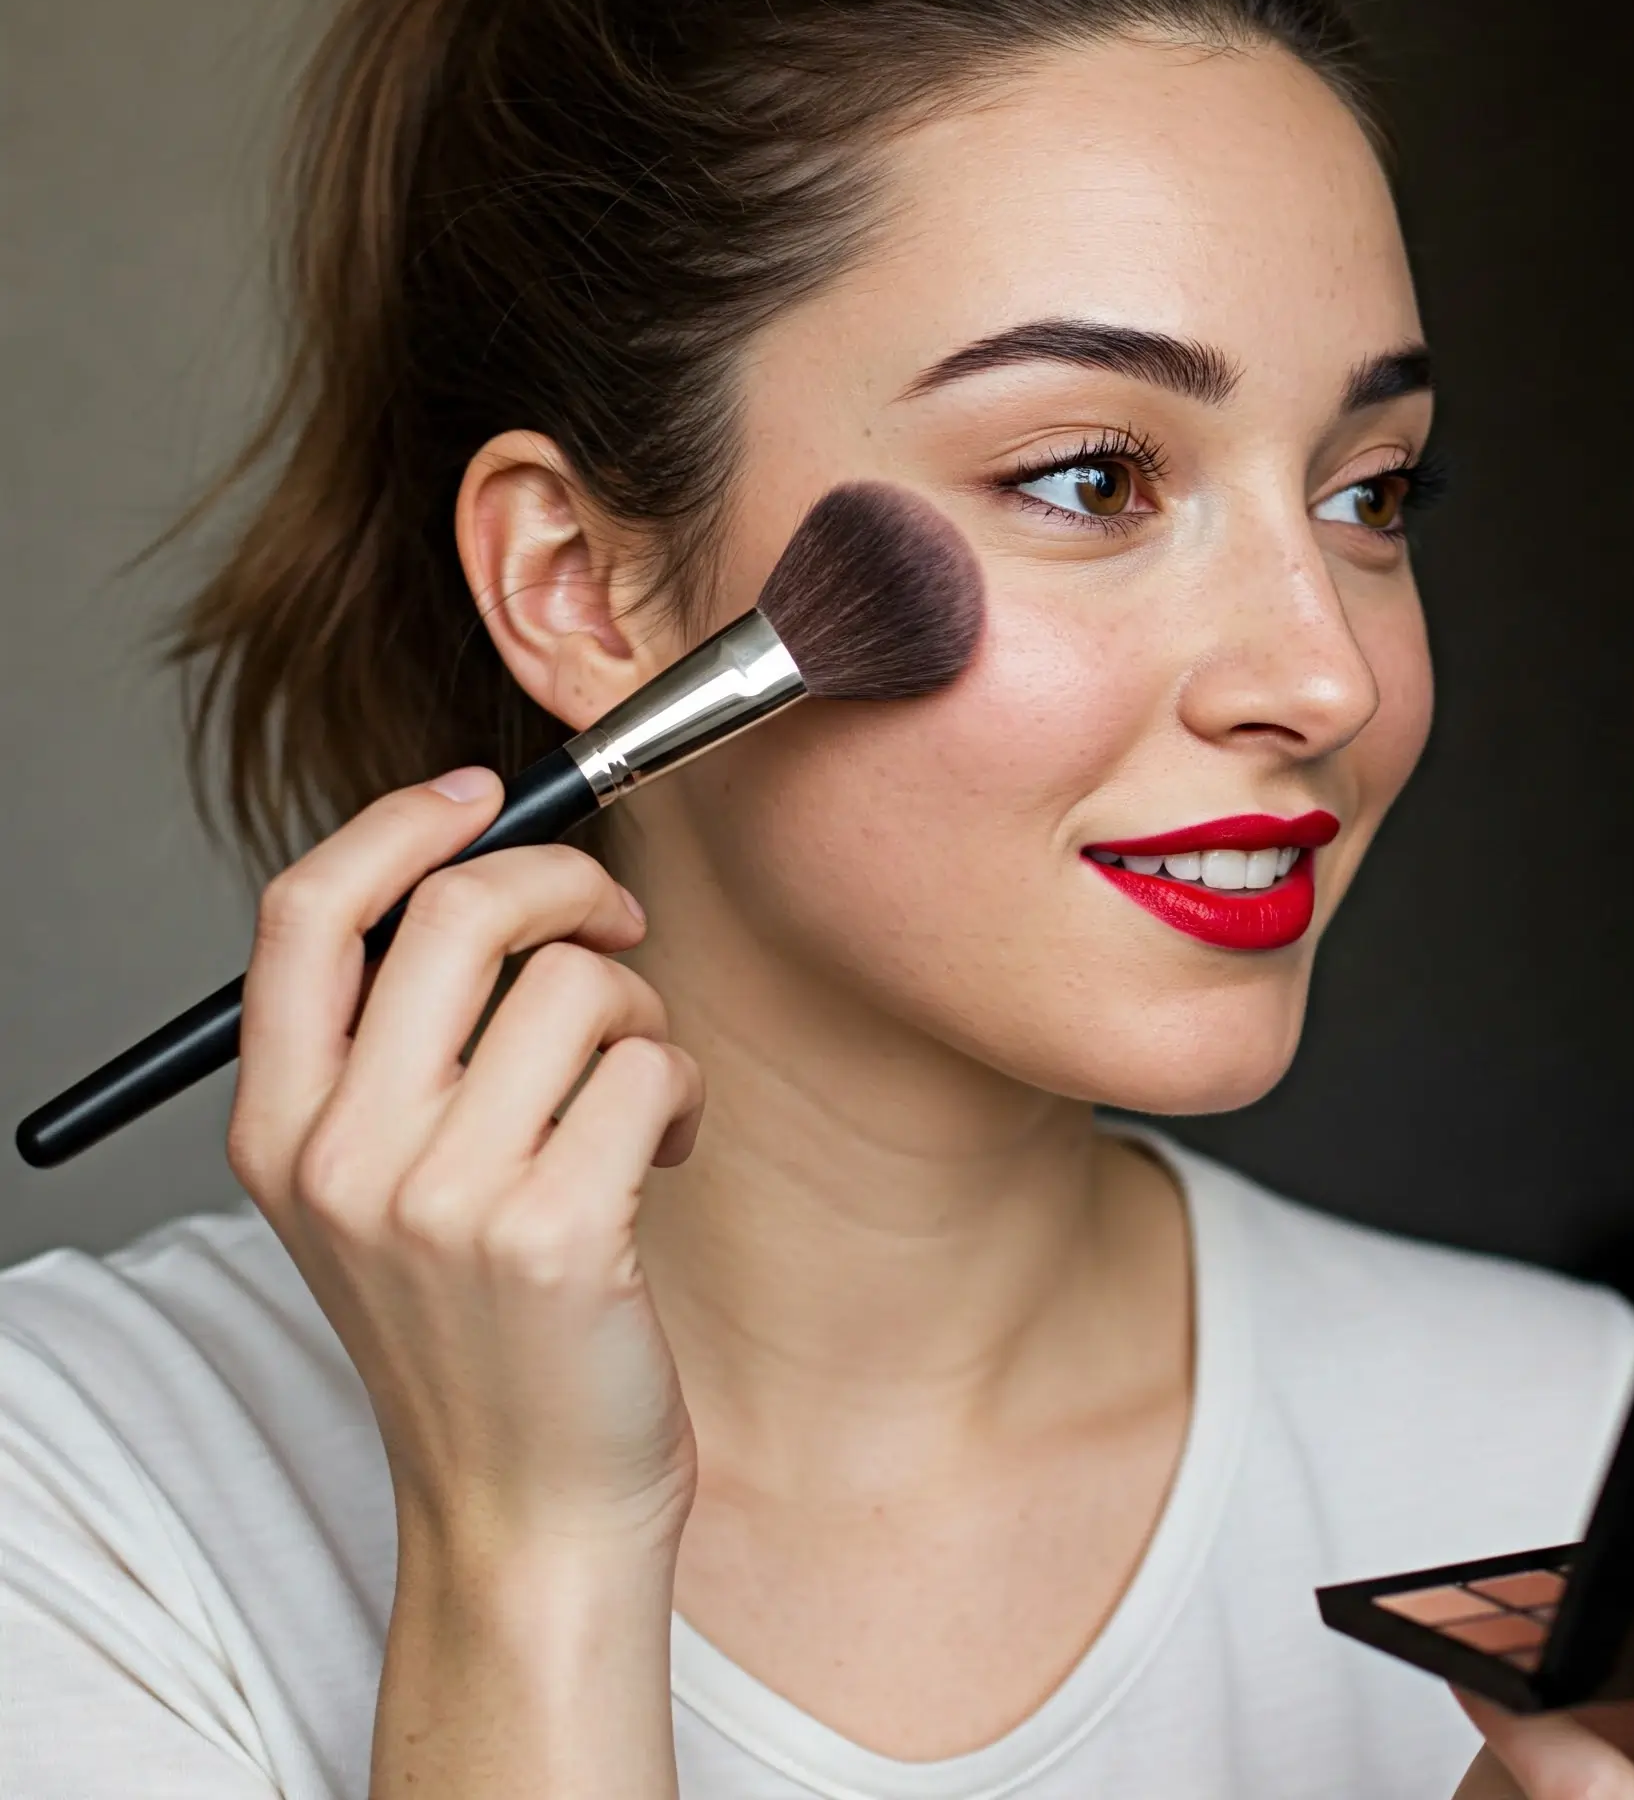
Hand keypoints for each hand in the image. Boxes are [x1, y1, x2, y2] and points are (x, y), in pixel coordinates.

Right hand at [227, 767, 703, 1564]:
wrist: (526, 1509)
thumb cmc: (477, 1331)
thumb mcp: (377, 1193)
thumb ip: (396, 1052)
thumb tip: (488, 879)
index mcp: (279, 1129)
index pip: (305, 913)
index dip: (400, 824)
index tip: (481, 793)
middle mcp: (342, 1156)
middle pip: (461, 911)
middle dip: (570, 886)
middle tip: (618, 927)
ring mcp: (444, 1197)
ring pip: (581, 986)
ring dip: (644, 1016)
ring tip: (641, 1094)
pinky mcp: (556, 1232)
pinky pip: (653, 1064)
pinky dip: (685, 1088)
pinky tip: (665, 1153)